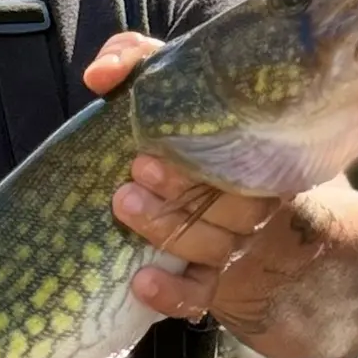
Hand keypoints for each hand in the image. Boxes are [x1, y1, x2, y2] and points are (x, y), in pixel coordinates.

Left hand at [84, 34, 282, 323]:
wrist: (242, 195)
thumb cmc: (199, 129)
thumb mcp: (181, 88)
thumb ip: (140, 63)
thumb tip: (99, 74)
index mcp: (259, 150)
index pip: (247, 156)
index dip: (202, 156)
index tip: (151, 148)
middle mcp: (257, 198)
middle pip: (232, 205)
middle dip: (180, 192)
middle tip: (134, 174)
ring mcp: (238, 241)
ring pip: (213, 246)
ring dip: (168, 230)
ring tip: (124, 207)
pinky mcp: (215, 278)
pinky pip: (203, 295)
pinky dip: (174, 293)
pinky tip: (142, 284)